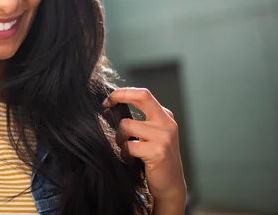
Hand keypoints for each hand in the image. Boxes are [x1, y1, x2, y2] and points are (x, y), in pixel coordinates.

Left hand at [104, 88, 186, 206]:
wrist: (171, 185)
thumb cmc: (157, 159)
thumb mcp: (154, 135)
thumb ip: (142, 120)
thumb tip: (113, 107)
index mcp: (165, 117)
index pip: (143, 94)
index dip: (123, 92)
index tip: (108, 99)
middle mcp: (167, 123)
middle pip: (141, 97)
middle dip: (119, 97)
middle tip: (106, 106)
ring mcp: (164, 137)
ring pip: (127, 125)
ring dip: (120, 138)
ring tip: (126, 148)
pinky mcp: (157, 152)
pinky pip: (129, 146)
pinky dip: (124, 153)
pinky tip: (130, 159)